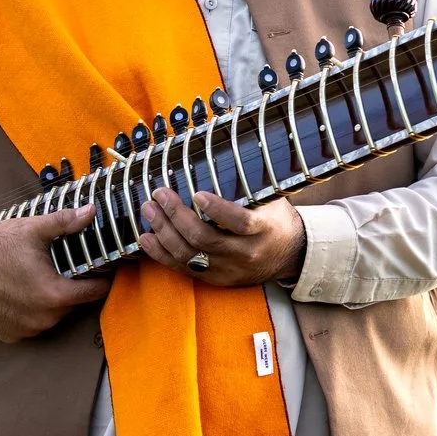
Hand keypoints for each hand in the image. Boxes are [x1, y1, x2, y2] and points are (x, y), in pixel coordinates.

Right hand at [0, 207, 110, 342]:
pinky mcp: (9, 334)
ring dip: (51, 303)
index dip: (101, 280)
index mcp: (54, 295)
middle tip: (62, 270)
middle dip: (72, 289)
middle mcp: (43, 318)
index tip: (100, 270)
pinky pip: (31, 325)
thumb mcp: (33, 230)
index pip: (94, 293)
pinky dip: (31, 313)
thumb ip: (66, 223)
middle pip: (74, 305)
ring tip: (39, 280)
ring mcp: (25, 330)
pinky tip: (22, 295)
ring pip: (53, 316)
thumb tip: (91, 211)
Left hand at [138, 189, 304, 288]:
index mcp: (263, 230)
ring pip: (189, 255)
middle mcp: (244, 254)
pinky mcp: (216, 279)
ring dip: (164, 232)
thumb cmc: (276, 220)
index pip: (240, 222)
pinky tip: (147, 238)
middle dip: (176, 215)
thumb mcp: (272, 201)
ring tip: (149, 210)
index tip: (197, 194)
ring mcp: (228, 270)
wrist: (289, 256)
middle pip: (204, 239)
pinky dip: (161, 254)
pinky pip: (183, 269)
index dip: (217, 210)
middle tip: (160, 195)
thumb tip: (218, 156)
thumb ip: (249, 186)